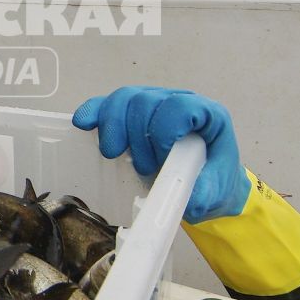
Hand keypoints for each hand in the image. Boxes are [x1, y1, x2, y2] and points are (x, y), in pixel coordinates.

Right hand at [72, 87, 248, 223]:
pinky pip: (109, 103)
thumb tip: (190, 200)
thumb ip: (205, 195)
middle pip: (145, 101)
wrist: (205, 184)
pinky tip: (84, 123)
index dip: (163, 132)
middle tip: (144, 169)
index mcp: (207, 115)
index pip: (178, 107)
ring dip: (112, 126)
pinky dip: (95, 112)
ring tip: (113, 154)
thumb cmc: (212, 184)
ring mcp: (154, 103)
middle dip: (137, 137)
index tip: (160, 160)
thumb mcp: (215, 195)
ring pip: (124, 98)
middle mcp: (179, 101)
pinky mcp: (132, 112)